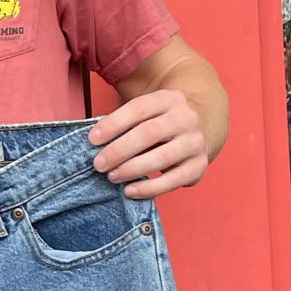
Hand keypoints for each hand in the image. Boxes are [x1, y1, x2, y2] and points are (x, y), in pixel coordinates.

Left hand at [90, 89, 207, 198]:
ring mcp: (195, 142)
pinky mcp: (199, 165)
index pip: (138, 108)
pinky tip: (130, 191)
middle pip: (150, 133)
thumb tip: (94, 143)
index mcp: (169, 99)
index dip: (113, 124)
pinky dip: (150, 188)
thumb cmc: (157, 124)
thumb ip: (124, 123)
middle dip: (119, 150)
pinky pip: (174, 180)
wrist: (196, 131)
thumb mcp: (145, 114)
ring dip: (132, 169)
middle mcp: (186, 118)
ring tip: (112, 177)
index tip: (92, 140)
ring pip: (163, 157)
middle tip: (98, 164)